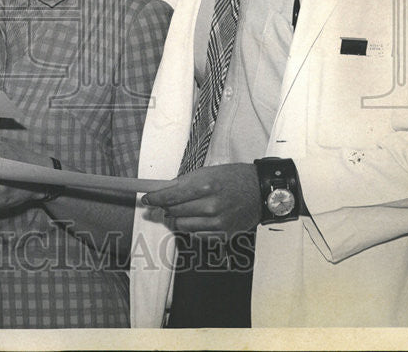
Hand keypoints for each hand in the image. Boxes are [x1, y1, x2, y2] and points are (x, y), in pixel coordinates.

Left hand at [141, 163, 260, 234]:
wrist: (260, 191)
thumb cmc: (234, 178)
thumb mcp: (208, 172)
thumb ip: (185, 182)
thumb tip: (163, 190)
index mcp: (206, 186)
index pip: (171, 196)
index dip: (155, 198)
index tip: (146, 199)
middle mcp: (211, 205)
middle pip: (175, 212)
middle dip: (165, 208)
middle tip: (164, 203)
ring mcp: (218, 222)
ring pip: (183, 226)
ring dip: (177, 219)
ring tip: (180, 211)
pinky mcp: (223, 234)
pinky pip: (197, 235)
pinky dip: (191, 228)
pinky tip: (195, 219)